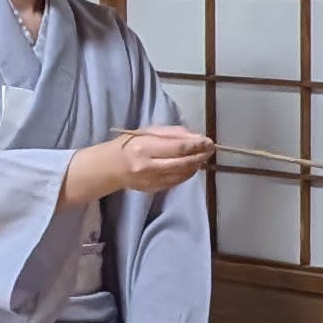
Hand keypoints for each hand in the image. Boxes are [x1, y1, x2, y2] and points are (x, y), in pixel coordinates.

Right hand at [70, 127, 213, 206]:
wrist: (110, 167)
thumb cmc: (130, 144)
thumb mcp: (149, 132)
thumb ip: (172, 134)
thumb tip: (196, 137)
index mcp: (146, 147)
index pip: (178, 147)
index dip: (197, 145)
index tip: (209, 142)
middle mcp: (149, 166)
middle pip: (183, 163)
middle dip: (200, 156)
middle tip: (211, 150)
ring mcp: (152, 180)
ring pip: (182, 174)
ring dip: (196, 165)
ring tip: (203, 157)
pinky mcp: (154, 190)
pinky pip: (177, 182)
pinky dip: (187, 174)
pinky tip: (191, 167)